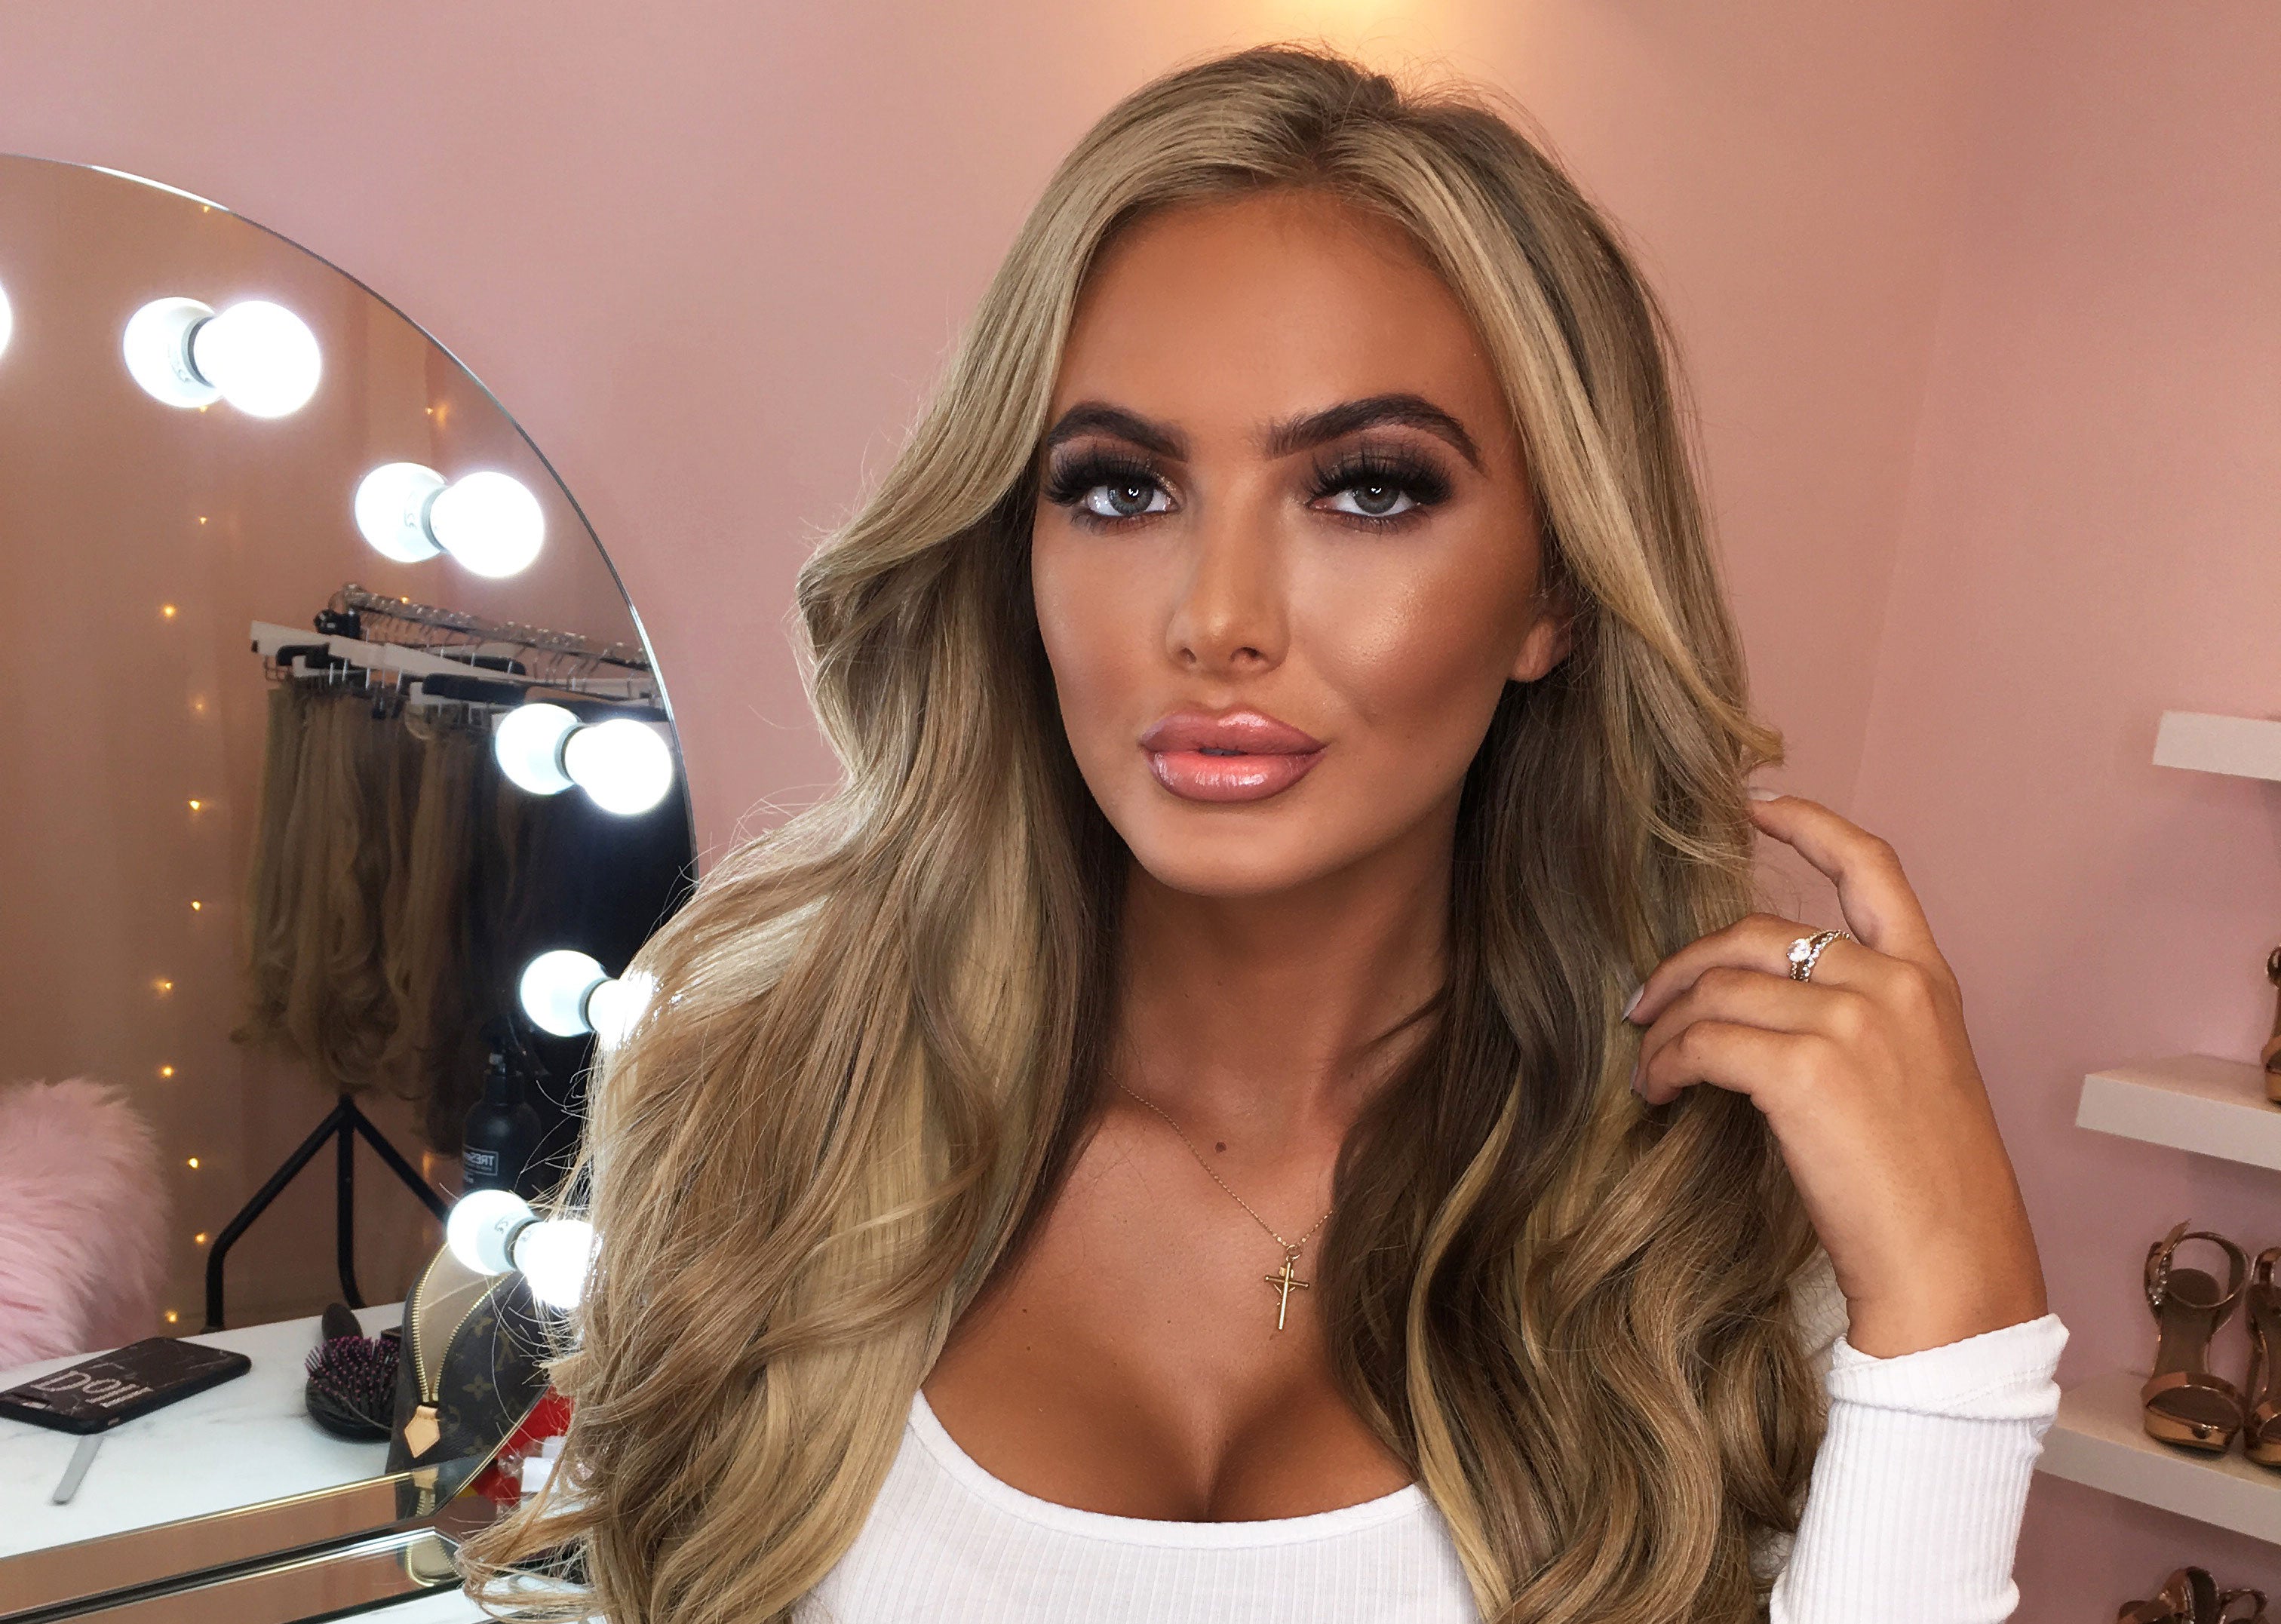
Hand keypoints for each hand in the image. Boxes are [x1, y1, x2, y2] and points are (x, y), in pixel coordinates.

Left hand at [1624, 793, 2045, 1357]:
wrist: (1953, 1270)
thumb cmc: (1928, 1196)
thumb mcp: (1917, 1081)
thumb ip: (1860, 1025)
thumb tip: (1764, 1009)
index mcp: (1929, 981)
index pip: (1872, 867)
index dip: (1808, 824)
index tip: (1754, 805)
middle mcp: (1891, 986)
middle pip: (1756, 933)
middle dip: (1684, 964)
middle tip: (1643, 1003)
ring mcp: (1850, 1022)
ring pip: (1717, 991)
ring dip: (1664, 1028)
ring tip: (1646, 1067)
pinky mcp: (1805, 1070)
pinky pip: (1702, 1043)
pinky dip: (1663, 1065)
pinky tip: (1655, 1094)